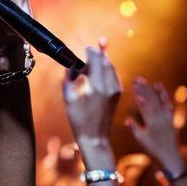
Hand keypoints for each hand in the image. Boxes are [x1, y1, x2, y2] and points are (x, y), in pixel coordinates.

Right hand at [62, 42, 120, 163]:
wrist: (95, 137)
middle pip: (106, 62)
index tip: (87, 48)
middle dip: (99, 54)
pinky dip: (107, 71)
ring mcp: (116, 90)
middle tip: (91, 50)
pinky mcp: (117, 94)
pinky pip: (113, 76)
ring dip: (103, 62)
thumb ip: (68, 81)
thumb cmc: (80, 120)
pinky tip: (99, 73)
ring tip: (92, 62)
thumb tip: (70, 69)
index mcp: (97, 86)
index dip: (92, 52)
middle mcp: (109, 86)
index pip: (97, 61)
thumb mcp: (69, 100)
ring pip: (111, 69)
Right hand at [126, 78, 183, 171]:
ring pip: (161, 101)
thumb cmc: (152, 149)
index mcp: (152, 122)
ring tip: (151, 82)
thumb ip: (134, 128)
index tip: (134, 86)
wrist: (169, 155)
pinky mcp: (171, 119)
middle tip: (138, 79)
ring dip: (155, 91)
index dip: (139, 94)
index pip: (144, 105)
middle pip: (152, 100)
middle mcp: (161, 117)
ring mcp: (167, 117)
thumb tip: (127, 119)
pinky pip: (168, 105)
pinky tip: (161, 90)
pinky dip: (165, 97)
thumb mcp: (141, 139)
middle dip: (145, 89)